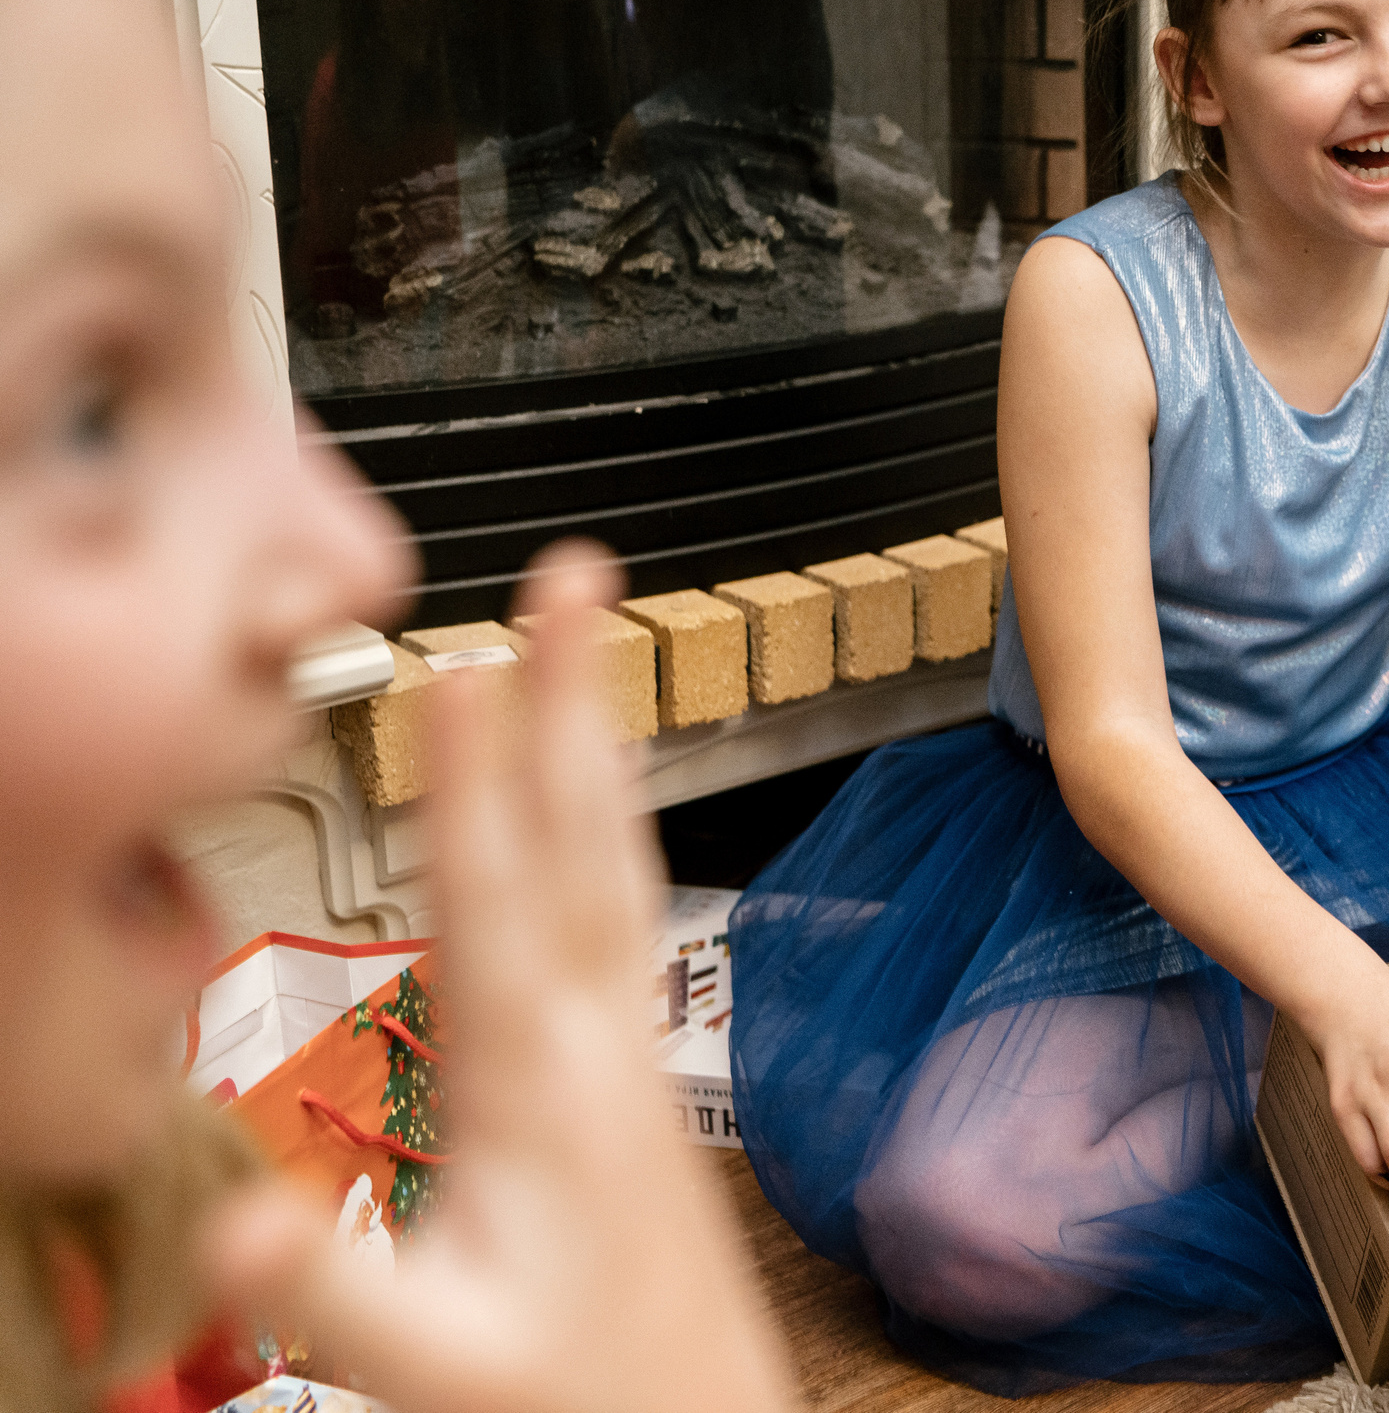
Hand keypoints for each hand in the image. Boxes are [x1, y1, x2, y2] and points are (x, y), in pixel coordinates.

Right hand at [204, 544, 798, 1412]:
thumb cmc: (586, 1404)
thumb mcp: (439, 1367)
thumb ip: (335, 1290)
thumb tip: (240, 1216)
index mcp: (541, 1084)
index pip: (502, 897)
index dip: (476, 776)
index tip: (466, 652)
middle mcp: (601, 1041)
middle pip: (581, 839)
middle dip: (570, 699)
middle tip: (579, 572)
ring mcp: (630, 1053)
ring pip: (615, 866)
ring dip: (597, 747)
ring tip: (592, 645)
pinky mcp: (635, 1081)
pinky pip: (623, 919)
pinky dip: (605, 840)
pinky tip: (595, 817)